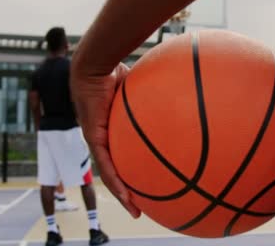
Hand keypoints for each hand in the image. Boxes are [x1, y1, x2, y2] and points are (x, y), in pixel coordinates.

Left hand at [70, 62, 140, 218]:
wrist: (95, 64)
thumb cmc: (117, 70)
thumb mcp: (140, 89)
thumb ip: (155, 97)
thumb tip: (180, 93)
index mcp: (113, 129)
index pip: (123, 154)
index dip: (134, 169)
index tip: (148, 180)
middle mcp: (103, 137)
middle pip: (116, 169)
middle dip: (128, 190)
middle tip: (141, 204)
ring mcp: (96, 139)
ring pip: (110, 173)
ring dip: (122, 193)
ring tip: (135, 210)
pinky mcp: (93, 137)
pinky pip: (106, 164)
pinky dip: (116, 182)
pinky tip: (127, 196)